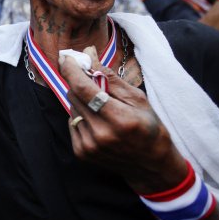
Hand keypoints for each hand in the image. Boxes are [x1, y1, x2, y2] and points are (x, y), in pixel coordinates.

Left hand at [59, 47, 187, 193]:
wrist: (151, 165)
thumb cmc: (148, 127)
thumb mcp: (137, 98)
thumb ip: (110, 77)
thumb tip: (88, 54)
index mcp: (119, 119)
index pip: (84, 89)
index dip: (72, 70)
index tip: (67, 58)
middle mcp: (100, 134)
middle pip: (74, 96)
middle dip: (79, 83)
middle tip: (90, 78)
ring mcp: (89, 146)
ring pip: (72, 108)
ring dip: (81, 101)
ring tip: (101, 107)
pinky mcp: (80, 153)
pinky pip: (71, 123)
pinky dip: (81, 116)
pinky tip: (97, 122)